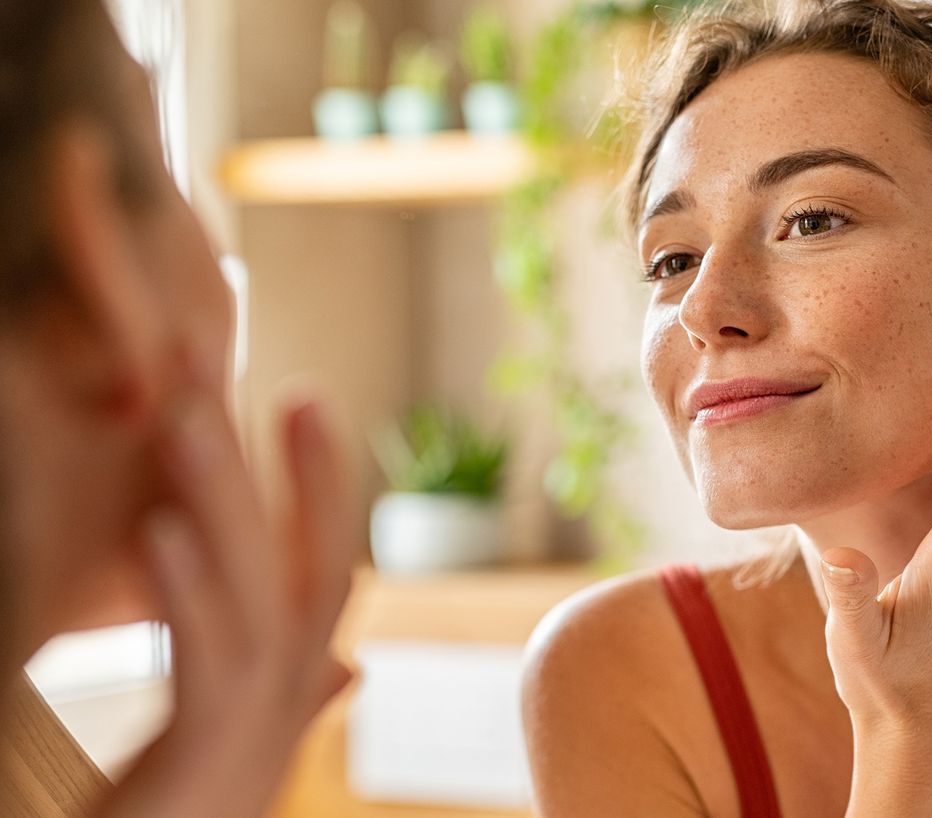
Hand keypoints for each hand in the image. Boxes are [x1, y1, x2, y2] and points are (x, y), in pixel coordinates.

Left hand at [96, 364, 358, 817]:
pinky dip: (186, 593)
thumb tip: (346, 661)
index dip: (320, 485)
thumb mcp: (227, 750)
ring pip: (257, 599)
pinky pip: (204, 665)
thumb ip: (285, 695)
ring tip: (188, 413)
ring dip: (224, 500)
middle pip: (302, 570)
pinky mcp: (207, 761)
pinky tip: (157, 528)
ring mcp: (252, 737)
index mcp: (283, 693)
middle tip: (267, 376)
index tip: (304, 397)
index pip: (320, 572)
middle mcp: (282, 708)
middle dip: (291, 472)